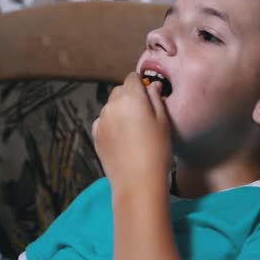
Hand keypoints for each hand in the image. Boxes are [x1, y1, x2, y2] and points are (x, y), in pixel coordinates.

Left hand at [92, 72, 171, 194]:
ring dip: (119, 111)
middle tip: (143, 116)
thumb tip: (152, 86)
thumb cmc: (157, 150)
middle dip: (129, 97)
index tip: (148, 97)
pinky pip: (103, 122)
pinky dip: (111, 125)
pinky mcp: (95, 135)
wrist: (137, 182)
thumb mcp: (164, 122)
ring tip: (133, 132)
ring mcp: (101, 120)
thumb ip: (156, 99)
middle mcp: (112, 104)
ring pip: (110, 107)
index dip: (141, 85)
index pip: (132, 78)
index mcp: (131, 97)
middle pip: (119, 91)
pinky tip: (122, 140)